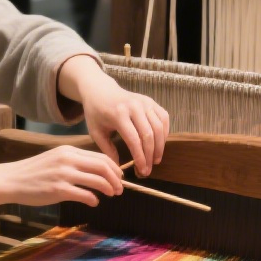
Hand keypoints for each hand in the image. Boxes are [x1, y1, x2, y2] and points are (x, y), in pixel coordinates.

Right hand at [0, 145, 123, 208]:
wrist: (11, 179)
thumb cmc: (34, 171)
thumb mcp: (56, 158)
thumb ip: (74, 162)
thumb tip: (96, 171)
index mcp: (69, 151)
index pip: (101, 157)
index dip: (114, 168)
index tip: (119, 177)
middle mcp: (68, 160)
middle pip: (103, 167)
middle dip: (116, 179)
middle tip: (120, 189)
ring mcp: (63, 174)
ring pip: (98, 180)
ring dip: (109, 189)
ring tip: (111, 195)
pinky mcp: (58, 190)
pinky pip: (85, 195)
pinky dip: (94, 199)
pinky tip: (94, 202)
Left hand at [56, 56, 169, 175]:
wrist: (100, 90)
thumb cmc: (96, 113)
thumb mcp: (96, 132)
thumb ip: (107, 150)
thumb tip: (119, 168)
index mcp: (118, 114)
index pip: (134, 140)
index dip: (140, 158)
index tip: (142, 171)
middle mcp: (134, 106)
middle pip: (149, 135)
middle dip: (151, 155)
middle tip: (148, 170)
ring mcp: (145, 102)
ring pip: (159, 128)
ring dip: (160, 147)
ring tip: (155, 160)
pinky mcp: (151, 101)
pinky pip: (164, 118)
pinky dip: (164, 133)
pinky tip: (159, 144)